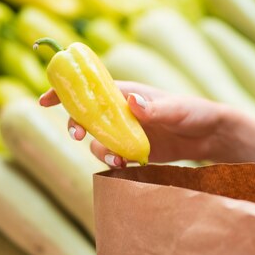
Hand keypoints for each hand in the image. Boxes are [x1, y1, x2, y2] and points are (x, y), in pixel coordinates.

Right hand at [39, 81, 236, 166]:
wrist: (209, 136)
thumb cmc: (195, 112)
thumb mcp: (177, 109)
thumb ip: (155, 108)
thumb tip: (131, 102)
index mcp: (128, 93)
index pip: (91, 89)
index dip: (66, 92)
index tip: (46, 99)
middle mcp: (122, 111)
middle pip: (87, 115)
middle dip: (77, 124)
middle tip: (77, 135)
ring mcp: (126, 131)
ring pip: (98, 140)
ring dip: (99, 149)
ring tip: (116, 160)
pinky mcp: (133, 149)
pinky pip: (112, 155)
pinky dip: (112, 161)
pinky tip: (124, 166)